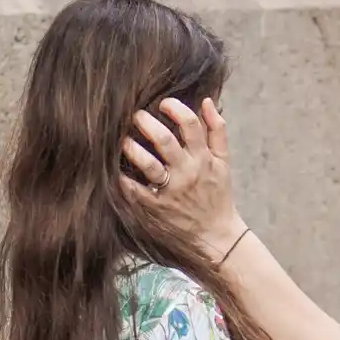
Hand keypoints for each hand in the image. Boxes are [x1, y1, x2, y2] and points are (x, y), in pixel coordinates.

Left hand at [121, 97, 247, 260]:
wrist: (217, 237)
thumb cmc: (217, 196)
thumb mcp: (223, 163)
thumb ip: (217, 131)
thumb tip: (206, 101)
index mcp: (203, 159)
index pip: (190, 124)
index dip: (174, 108)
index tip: (163, 104)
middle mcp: (187, 172)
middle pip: (163, 140)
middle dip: (145, 122)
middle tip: (135, 117)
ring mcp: (170, 191)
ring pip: (147, 163)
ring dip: (130, 147)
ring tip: (123, 140)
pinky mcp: (156, 207)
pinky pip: (134, 189)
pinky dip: (121, 177)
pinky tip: (116, 168)